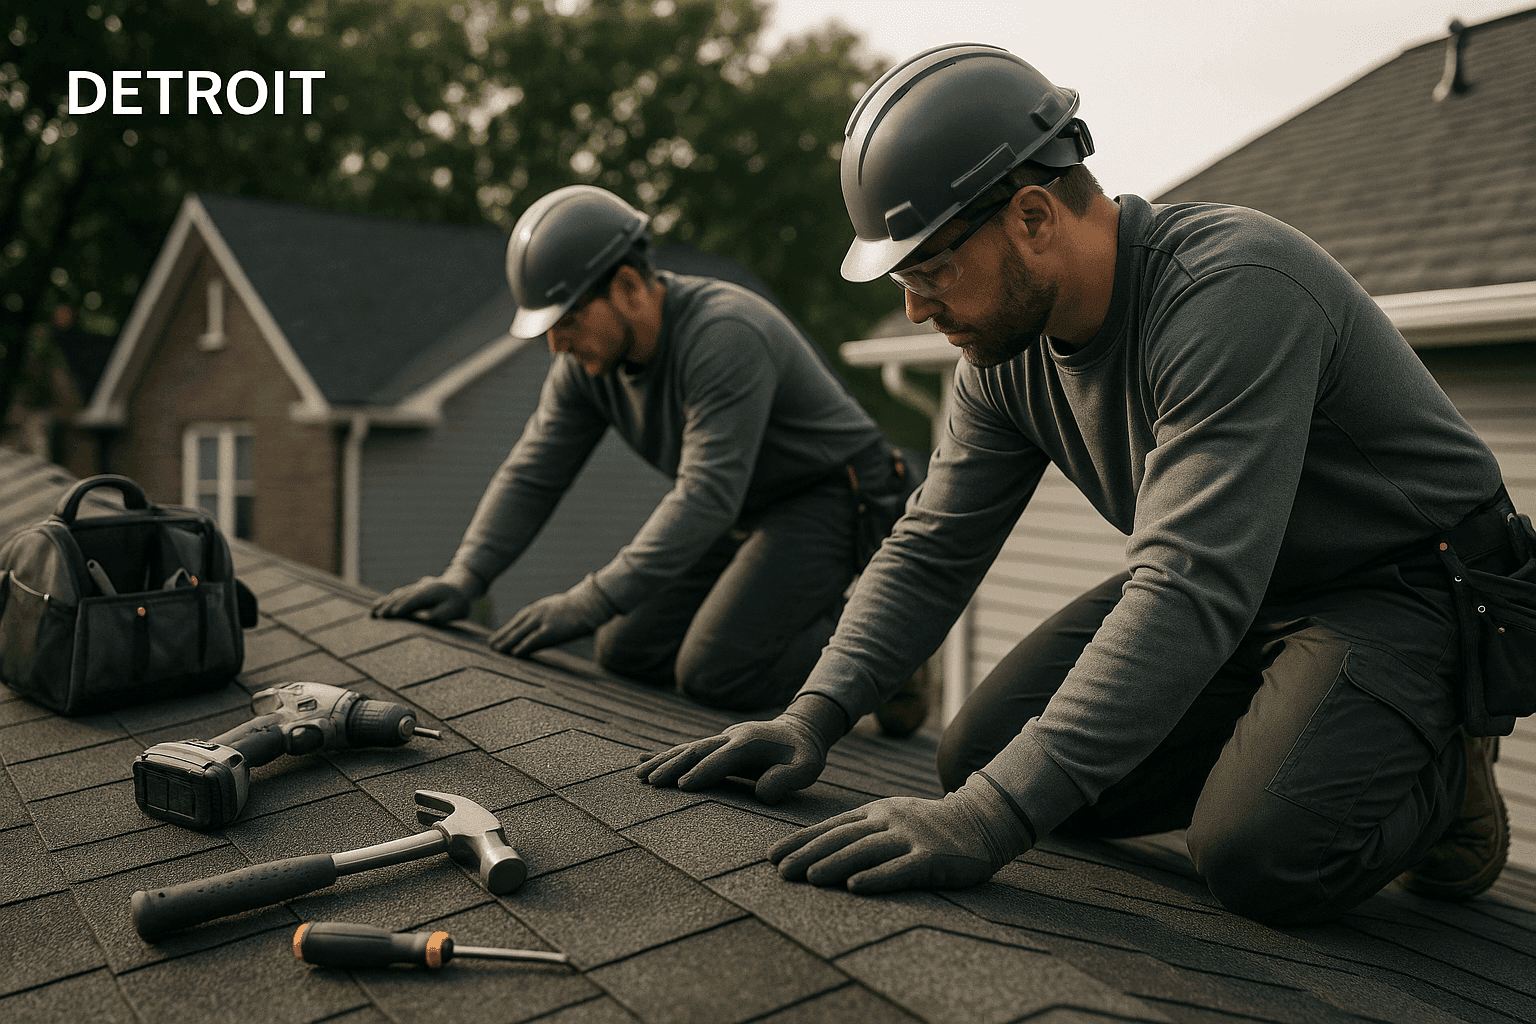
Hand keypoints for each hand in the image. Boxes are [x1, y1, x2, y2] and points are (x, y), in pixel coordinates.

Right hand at [371, 574, 473, 623]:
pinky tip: (376, 607)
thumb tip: (429, 619)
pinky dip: (386, 601)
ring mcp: (414, 589)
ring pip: (397, 595)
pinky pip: (396, 595)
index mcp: (432, 592)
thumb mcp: (455, 609)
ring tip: (373, 613)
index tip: (394, 614)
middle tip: (378, 616)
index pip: (416, 599)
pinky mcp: (410, 591)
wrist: (458, 586)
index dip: (405, 606)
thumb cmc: (457, 603)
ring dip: (385, 603)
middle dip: (390, 606)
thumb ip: (443, 614)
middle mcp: (420, 588)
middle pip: (403, 597)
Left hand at [490, 575, 615, 656]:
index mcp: (538, 608)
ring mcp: (543, 621)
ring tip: (496, 651)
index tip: (497, 637)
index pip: (517, 620)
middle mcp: (536, 613)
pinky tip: (514, 653)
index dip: (506, 629)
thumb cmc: (578, 606)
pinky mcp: (551, 631)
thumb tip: (541, 624)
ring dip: (506, 643)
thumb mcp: (558, 607)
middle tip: (490, 645)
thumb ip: (547, 615)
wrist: (590, 603)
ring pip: (519, 634)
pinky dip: (522, 647)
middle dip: (502, 636)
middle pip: (514, 626)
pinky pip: (532, 640)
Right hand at [636, 694, 847, 803]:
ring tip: (638, 774)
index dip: (704, 771)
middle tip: (651, 782)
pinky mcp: (716, 746)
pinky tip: (643, 760)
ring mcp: (720, 739)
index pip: (723, 758)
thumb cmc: (803, 754)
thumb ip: (788, 779)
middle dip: (673, 766)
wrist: (799, 730)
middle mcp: (730, 737)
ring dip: (662, 761)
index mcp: (750, 742)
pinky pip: (687, 750)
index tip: (683, 786)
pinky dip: (664, 755)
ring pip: (686, 749)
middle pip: (696, 750)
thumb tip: (762, 793)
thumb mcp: (807, 767)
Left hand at [769, 775, 1034, 893]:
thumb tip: (819, 849)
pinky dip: (876, 877)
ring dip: (833, 864)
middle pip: (841, 838)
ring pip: (865, 851)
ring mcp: (911, 837)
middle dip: (807, 854)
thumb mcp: (893, 819)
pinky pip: (900, 869)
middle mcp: (889, 820)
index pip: (831, 827)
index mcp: (876, 811)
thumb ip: (862, 831)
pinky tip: (854, 887)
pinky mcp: (932, 857)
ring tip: (807, 878)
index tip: (772, 855)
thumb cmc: (930, 826)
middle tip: (780, 871)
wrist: (982, 820)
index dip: (800, 841)